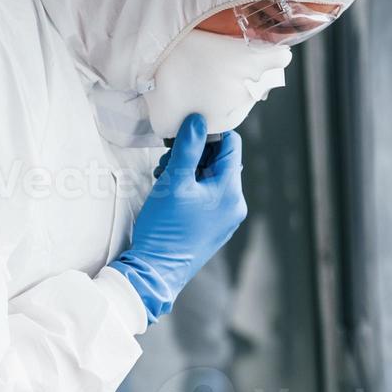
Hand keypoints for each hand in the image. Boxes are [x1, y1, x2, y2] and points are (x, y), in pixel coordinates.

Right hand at [110, 114, 246, 322]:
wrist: (155, 271)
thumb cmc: (165, 228)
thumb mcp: (174, 182)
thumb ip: (188, 148)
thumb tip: (198, 121)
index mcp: (231, 192)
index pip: (231, 146)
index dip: (210, 133)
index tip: (186, 133)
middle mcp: (235, 205)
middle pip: (221, 162)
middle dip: (195, 153)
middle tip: (169, 157)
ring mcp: (226, 218)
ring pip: (212, 179)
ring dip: (190, 170)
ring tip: (165, 175)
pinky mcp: (214, 227)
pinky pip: (208, 197)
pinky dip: (191, 187)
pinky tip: (170, 190)